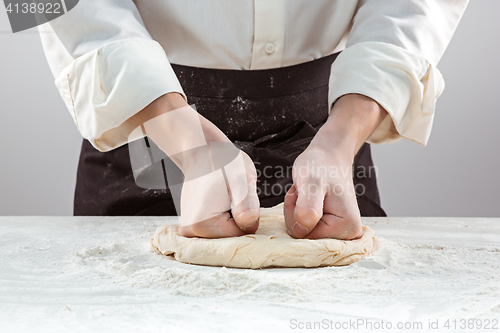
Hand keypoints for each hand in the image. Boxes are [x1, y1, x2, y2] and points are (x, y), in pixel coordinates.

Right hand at [131, 93, 259, 237]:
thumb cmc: (222, 162)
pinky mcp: (191, 225)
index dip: (247, 215)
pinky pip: (217, 230)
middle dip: (238, 218)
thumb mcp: (240, 179)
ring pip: (225, 233)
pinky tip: (219, 200)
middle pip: (231, 237)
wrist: (202, 151)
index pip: (240, 233)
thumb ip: (246, 203)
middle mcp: (191, 231)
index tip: (239, 197)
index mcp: (202, 224)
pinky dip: (223, 218)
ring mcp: (189, 229)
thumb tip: (249, 223)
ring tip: (223, 196)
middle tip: (231, 195)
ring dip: (231, 217)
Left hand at [284, 146, 362, 239]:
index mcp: (348, 229)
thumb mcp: (312, 183)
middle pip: (303, 238)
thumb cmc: (321, 166)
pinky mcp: (327, 229)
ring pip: (299, 232)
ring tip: (305, 193)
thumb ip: (308, 207)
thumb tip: (301, 231)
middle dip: (295, 213)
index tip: (305, 195)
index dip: (298, 216)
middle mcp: (346, 236)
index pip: (307, 237)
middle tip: (304, 193)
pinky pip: (300, 227)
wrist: (326, 157)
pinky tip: (305, 199)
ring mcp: (336, 233)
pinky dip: (296, 211)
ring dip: (294, 210)